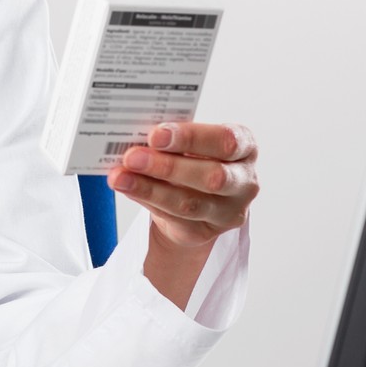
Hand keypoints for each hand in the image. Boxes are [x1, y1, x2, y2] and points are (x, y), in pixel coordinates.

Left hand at [107, 121, 259, 253]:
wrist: (194, 196)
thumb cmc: (194, 158)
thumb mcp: (189, 143)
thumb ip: (172, 140)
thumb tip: (136, 136)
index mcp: (245, 147)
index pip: (225, 140)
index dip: (191, 137)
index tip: (156, 134)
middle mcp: (245, 181)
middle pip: (212, 176)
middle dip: (168, 166)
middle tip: (132, 157)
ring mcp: (230, 211)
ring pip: (190, 203)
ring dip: (150, 189)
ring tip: (120, 177)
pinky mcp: (209, 232)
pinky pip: (175, 219)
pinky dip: (147, 200)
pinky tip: (128, 188)